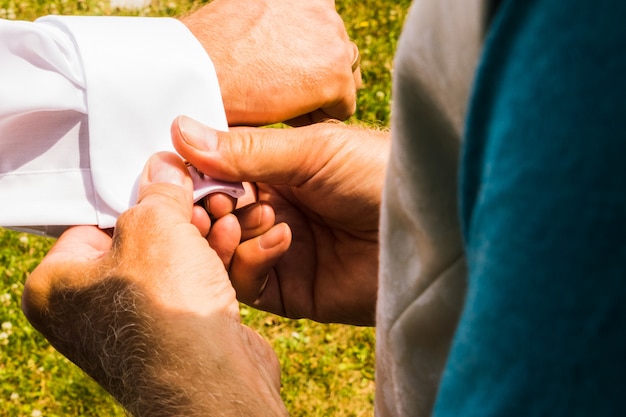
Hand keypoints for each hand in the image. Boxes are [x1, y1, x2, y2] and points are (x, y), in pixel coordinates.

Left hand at [22, 153, 287, 416]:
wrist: (211, 377)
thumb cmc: (165, 309)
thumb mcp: (155, 224)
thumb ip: (157, 192)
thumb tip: (163, 167)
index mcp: (57, 285)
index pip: (92, 222)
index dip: (134, 197)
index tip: (163, 180)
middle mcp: (90, 310)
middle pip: (138, 240)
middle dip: (177, 217)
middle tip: (199, 194)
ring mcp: (135, 324)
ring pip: (171, 261)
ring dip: (202, 235)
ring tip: (225, 212)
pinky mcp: (175, 332)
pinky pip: (191, 284)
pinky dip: (211, 262)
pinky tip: (232, 238)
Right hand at [172, 116, 389, 325]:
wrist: (431, 230)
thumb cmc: (378, 175)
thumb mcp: (312, 152)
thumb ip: (246, 150)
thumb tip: (180, 129)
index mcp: (276, 172)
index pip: (216, 174)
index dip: (193, 174)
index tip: (171, 170)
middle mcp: (274, 211)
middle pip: (213, 216)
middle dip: (204, 210)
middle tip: (210, 204)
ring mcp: (280, 251)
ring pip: (222, 253)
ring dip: (223, 237)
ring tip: (239, 221)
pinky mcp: (292, 290)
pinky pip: (248, 285)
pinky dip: (250, 262)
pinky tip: (279, 241)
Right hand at [181, 0, 360, 125]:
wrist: (194, 71)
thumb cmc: (205, 50)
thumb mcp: (241, 15)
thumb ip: (267, 22)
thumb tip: (268, 41)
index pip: (321, 29)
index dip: (302, 59)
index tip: (279, 76)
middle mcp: (321, 7)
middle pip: (336, 52)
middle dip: (314, 76)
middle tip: (279, 94)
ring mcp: (332, 39)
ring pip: (343, 80)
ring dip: (318, 97)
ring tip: (281, 107)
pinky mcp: (334, 76)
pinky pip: (341, 109)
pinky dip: (318, 119)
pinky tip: (287, 120)